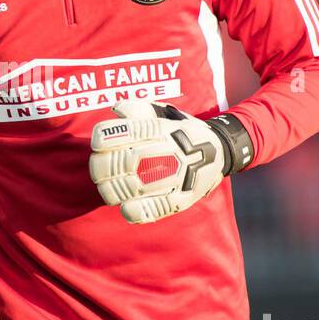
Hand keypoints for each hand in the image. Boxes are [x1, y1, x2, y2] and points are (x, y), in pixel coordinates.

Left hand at [89, 101, 250, 222]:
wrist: (221, 152)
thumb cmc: (182, 132)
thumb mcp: (166, 114)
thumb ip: (140, 109)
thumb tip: (117, 109)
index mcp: (163, 129)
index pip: (124, 133)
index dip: (102, 138)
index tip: (98, 143)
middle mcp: (169, 153)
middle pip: (123, 162)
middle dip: (100, 166)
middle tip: (97, 168)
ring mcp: (176, 178)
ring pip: (131, 188)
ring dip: (110, 189)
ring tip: (106, 187)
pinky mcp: (180, 201)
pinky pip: (150, 210)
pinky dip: (132, 210)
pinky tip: (125, 205)